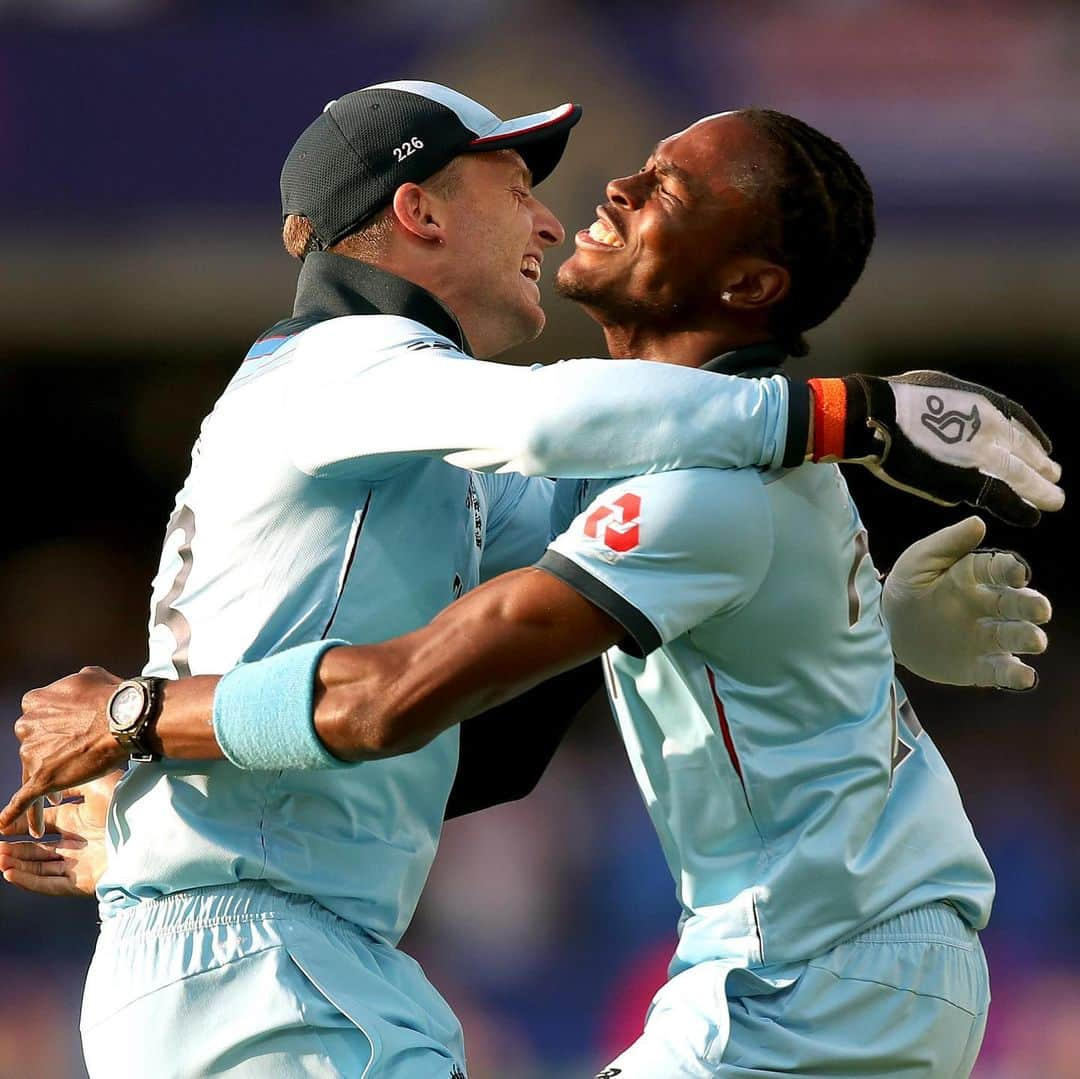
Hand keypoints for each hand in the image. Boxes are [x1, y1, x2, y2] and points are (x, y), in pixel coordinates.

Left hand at [0, 667, 127, 835]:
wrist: (124, 719)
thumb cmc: (111, 696)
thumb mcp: (88, 676)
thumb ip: (72, 686)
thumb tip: (76, 692)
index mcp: (34, 702)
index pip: (38, 719)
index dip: (55, 729)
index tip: (70, 735)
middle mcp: (26, 726)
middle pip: (34, 745)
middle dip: (50, 754)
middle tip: (71, 762)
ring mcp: (31, 753)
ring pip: (32, 772)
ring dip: (47, 781)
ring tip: (59, 797)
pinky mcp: (42, 777)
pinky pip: (23, 799)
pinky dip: (15, 812)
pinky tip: (4, 823)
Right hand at [0, 772, 117, 897]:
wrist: (149, 827)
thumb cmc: (126, 802)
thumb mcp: (96, 787)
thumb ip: (69, 785)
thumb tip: (46, 782)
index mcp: (81, 821)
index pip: (45, 826)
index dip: (23, 826)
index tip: (1, 825)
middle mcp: (79, 843)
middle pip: (40, 850)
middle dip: (17, 849)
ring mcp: (80, 864)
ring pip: (41, 868)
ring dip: (18, 865)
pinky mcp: (83, 882)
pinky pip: (50, 884)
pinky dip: (29, 880)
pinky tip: (10, 874)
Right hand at [812, 371, 1064, 526]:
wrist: (876, 415)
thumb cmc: (895, 398)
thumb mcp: (940, 387)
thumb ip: (957, 405)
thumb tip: (957, 415)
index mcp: (984, 404)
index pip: (1019, 424)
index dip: (1032, 439)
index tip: (1043, 450)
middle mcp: (990, 428)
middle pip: (1026, 452)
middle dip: (1041, 467)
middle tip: (1054, 478)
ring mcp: (981, 455)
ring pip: (1022, 477)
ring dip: (1040, 491)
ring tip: (1053, 501)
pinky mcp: (965, 480)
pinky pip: (1001, 499)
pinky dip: (1018, 509)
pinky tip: (1030, 517)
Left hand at [883, 516, 1050, 688]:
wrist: (884, 629)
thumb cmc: (908, 587)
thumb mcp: (920, 560)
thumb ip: (948, 543)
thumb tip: (978, 522)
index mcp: (975, 575)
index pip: (999, 569)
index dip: (1010, 570)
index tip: (1018, 572)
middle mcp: (988, 605)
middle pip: (1016, 603)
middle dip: (1030, 605)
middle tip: (1040, 609)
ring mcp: (986, 636)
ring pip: (1014, 636)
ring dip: (1028, 637)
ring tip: (1035, 640)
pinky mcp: (978, 666)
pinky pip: (1000, 671)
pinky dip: (1014, 674)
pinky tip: (1025, 677)